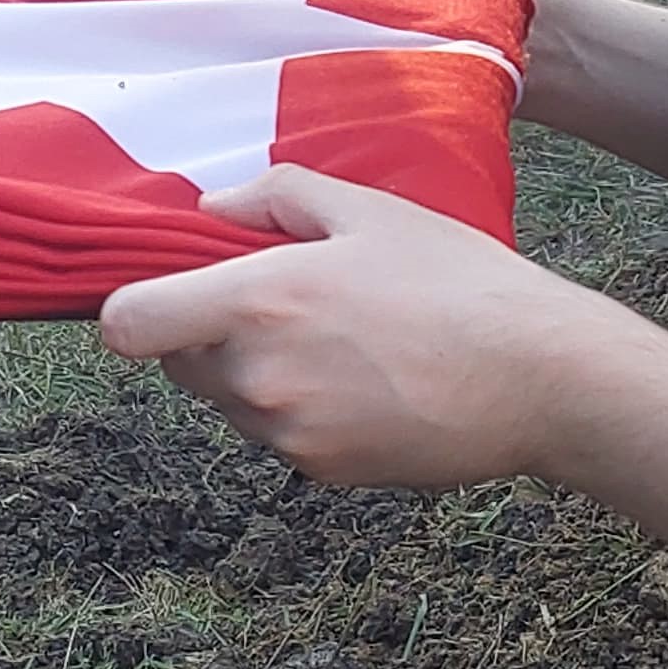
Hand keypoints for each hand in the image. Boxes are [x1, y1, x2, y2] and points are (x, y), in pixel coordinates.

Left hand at [97, 164, 612, 489]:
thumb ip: (274, 197)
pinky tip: (366, 379)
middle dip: (208, 331)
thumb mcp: (367, 209)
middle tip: (284, 301)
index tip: (168, 293)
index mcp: (256, 301)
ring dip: (255, 371)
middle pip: (178, 362)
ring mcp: (287, 433)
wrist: (540, 377)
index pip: (128, 325)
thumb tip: (211, 208)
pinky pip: (278, 433)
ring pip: (228, 400)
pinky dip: (300, 408)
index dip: (135, 308)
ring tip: (340, 338)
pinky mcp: (321, 471)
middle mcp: (258, 376)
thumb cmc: (458, 281)